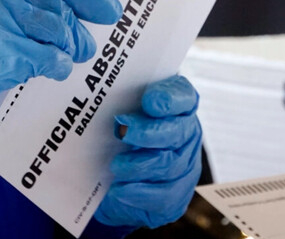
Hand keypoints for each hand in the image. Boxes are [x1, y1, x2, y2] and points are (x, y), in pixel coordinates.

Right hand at [0, 0, 120, 118]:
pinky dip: (57, 64)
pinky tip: (58, 68)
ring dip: (70, 46)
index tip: (104, 6)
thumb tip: (60, 11)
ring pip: (55, 29)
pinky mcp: (0, 54)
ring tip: (74, 55)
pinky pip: (45, 57)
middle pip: (54, 6)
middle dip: (76, 27)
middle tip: (86, 42)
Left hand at [96, 75, 201, 228]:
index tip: (149, 100)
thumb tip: (97, 90)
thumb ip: (121, 100)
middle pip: (177, 132)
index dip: (170, 98)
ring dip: (139, 165)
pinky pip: (163, 195)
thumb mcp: (123, 113)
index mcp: (178, 108)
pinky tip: (119, 189)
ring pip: (169, 165)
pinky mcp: (177, 195)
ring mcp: (185, 166)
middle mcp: (187, 135)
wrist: (120, 181)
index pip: (184, 97)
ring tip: (116, 164)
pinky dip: (138, 192)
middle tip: (123, 132)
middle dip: (149, 132)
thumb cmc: (123, 137)